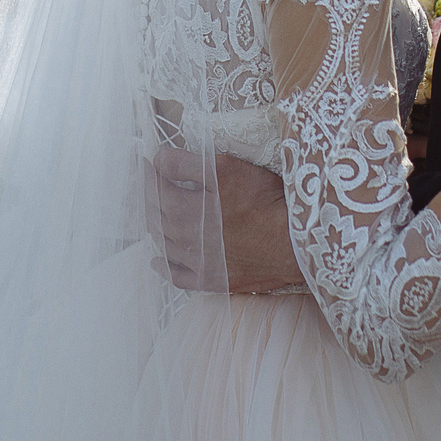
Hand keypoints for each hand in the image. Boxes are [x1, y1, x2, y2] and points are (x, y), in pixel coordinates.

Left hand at [150, 148, 302, 293]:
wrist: (294, 242)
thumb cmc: (263, 201)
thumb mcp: (225, 169)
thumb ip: (186, 164)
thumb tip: (158, 159)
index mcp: (185, 210)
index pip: (156, 189)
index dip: (149, 173)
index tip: (147, 163)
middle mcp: (185, 239)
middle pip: (156, 217)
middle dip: (150, 197)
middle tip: (152, 184)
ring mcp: (198, 262)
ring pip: (164, 244)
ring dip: (156, 227)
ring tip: (155, 214)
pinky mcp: (212, 280)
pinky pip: (178, 277)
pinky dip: (164, 266)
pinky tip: (158, 261)